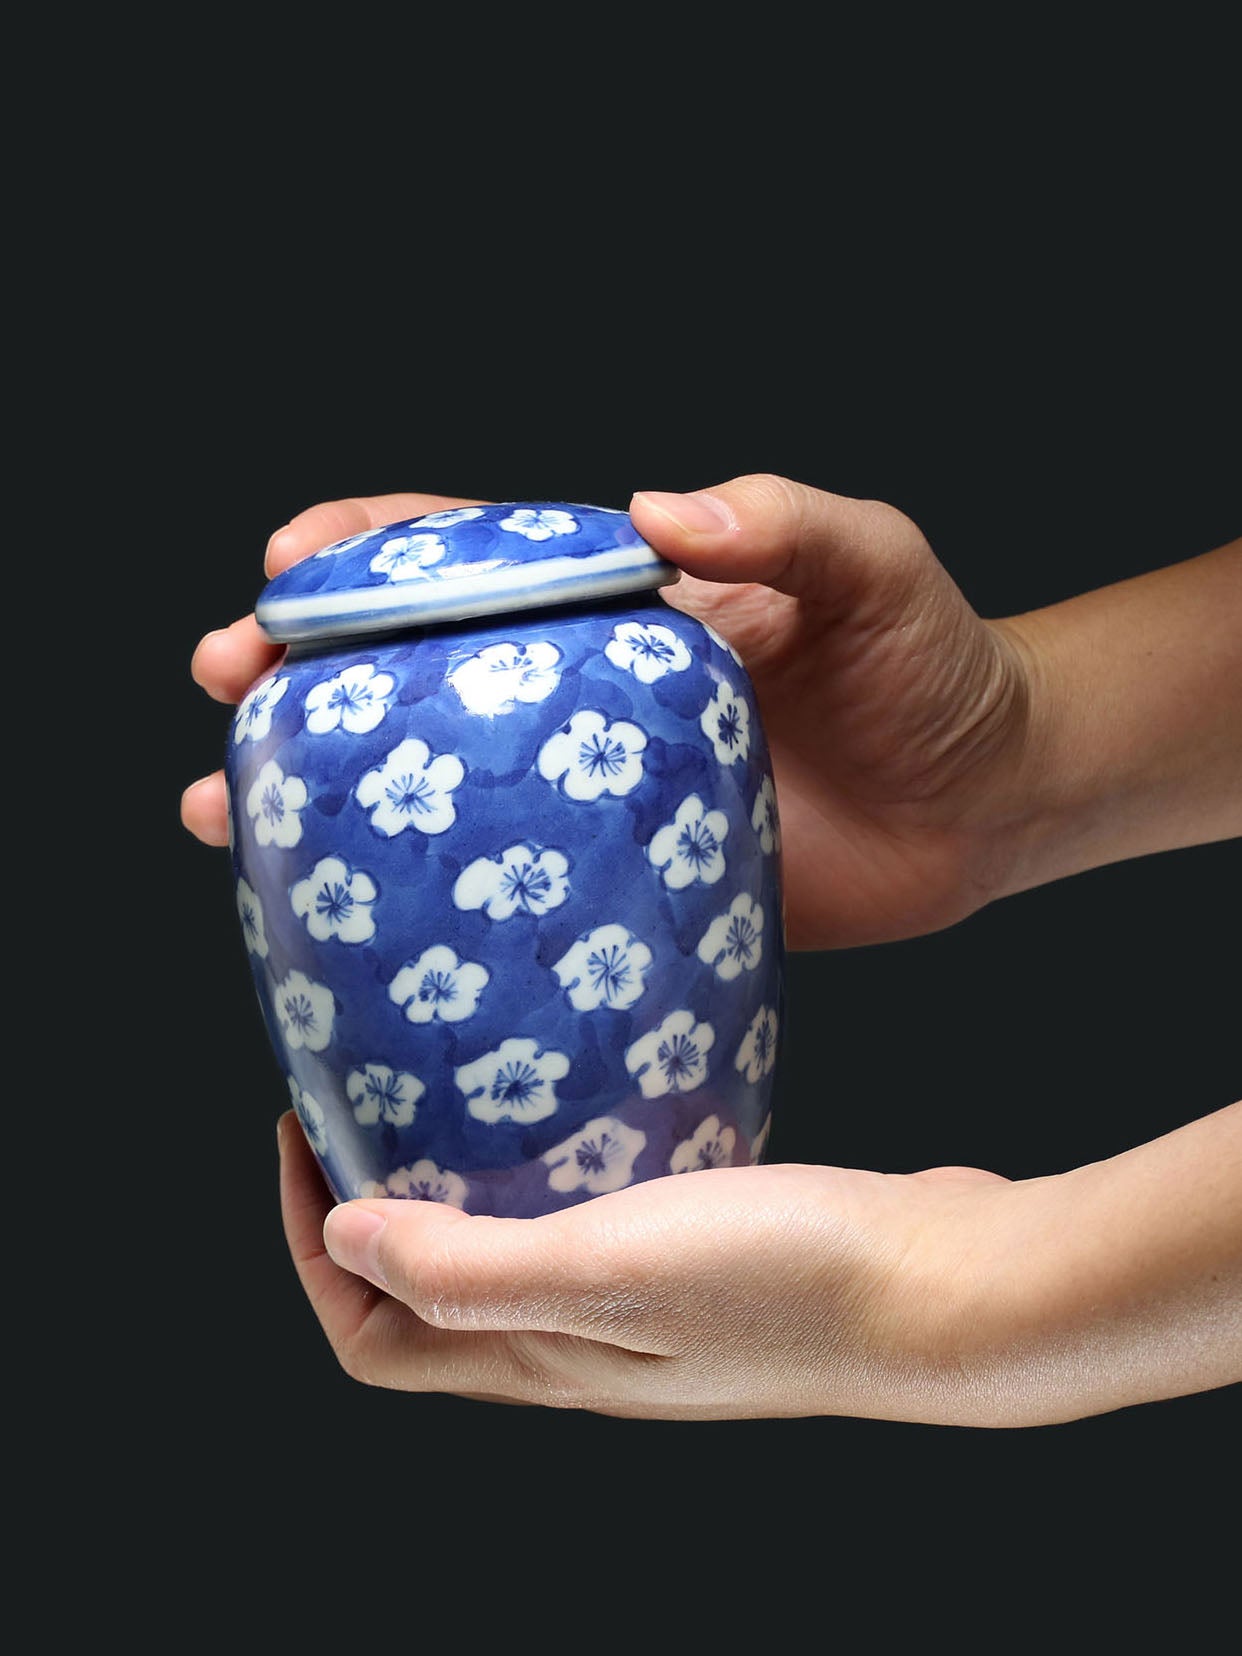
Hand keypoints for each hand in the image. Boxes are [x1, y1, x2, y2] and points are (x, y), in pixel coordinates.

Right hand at [183, 476, 1032, 947]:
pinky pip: (501, 894)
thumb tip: (659, 507)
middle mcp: (584, 695)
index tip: (283, 567)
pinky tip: (347, 926)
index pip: (471, 553)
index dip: (365, 552)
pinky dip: (420, 905)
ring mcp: (591, 796)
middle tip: (226, 690)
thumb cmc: (936, 668)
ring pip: (430, 785)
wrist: (989, 805)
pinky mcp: (619, 888)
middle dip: (301, 669)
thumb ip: (783, 522)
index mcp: (623, 602)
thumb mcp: (873, 568)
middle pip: (414, 668)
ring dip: (318, 793)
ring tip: (222, 814)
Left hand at [278, 1101, 1241, 1423]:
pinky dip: (553, 1159)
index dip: (308, 1250)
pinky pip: (587, 1207)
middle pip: (430, 1299)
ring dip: (462, 1179)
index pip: (375, 1341)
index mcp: (543, 1361)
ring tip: (458, 1080)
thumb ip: (469, 1267)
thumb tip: (340, 1241)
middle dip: (373, 1207)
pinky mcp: (699, 1247)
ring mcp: (643, 1302)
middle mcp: (581, 1344)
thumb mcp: (605, 1268)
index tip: (306, 1136)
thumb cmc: (787, 1282)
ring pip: (509, 1249)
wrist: (944, 1283)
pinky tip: (581, 1088)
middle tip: (366, 1096)